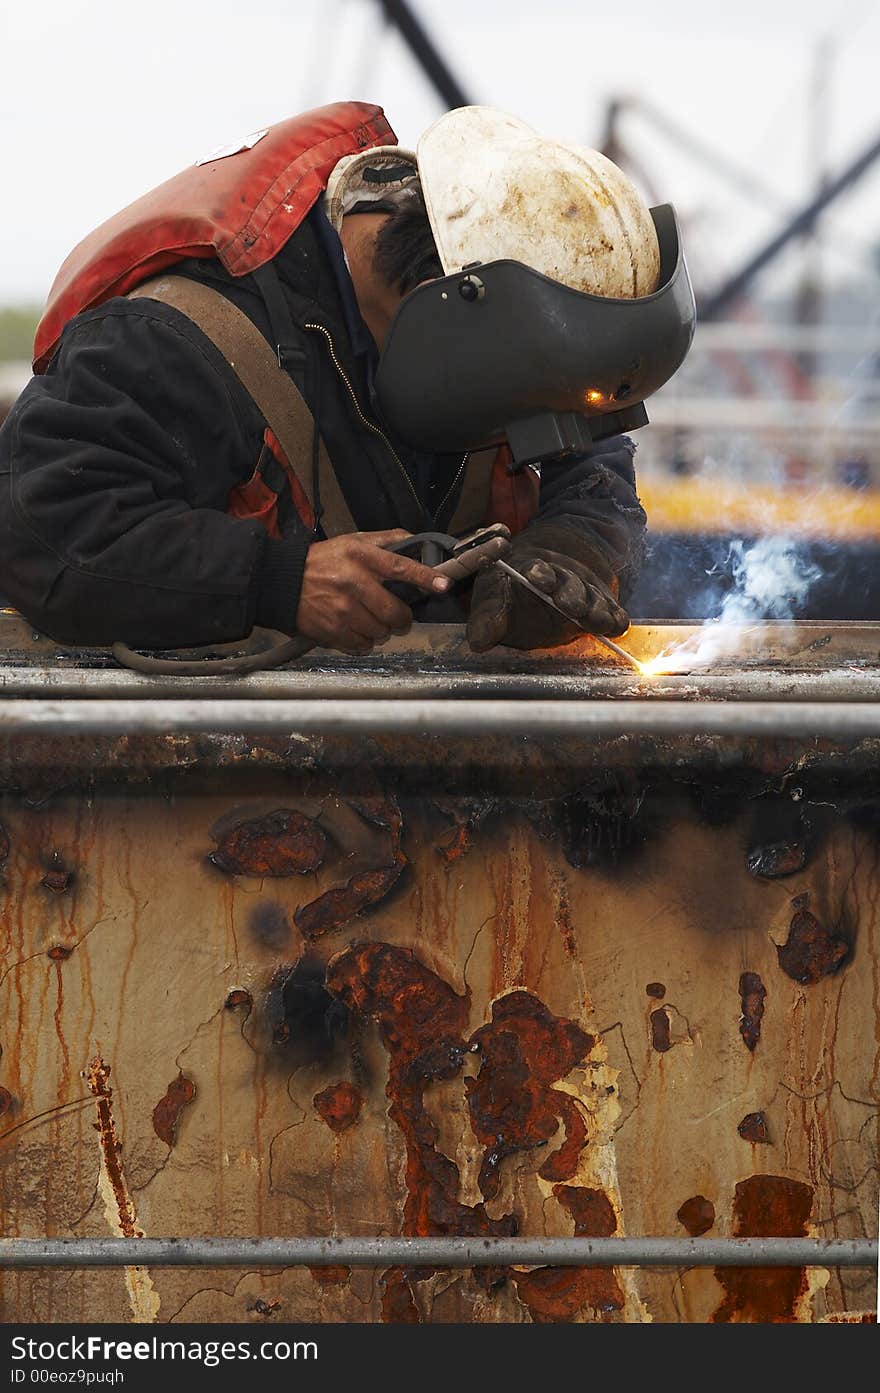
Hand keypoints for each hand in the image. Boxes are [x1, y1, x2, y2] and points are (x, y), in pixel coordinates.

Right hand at [296, 529, 450, 654]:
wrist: (282, 582)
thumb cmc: (320, 561)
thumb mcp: (351, 542)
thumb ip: (385, 541)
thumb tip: (414, 540)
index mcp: (361, 557)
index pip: (400, 567)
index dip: (425, 577)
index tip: (444, 585)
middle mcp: (353, 583)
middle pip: (395, 612)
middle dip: (402, 619)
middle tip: (398, 617)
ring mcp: (343, 610)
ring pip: (381, 632)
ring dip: (382, 630)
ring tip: (369, 620)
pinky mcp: (333, 631)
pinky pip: (364, 645)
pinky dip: (365, 641)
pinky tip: (356, 629)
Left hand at [467, 521, 628, 651]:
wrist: (547, 582)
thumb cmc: (514, 593)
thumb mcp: (494, 598)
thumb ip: (488, 618)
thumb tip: (478, 642)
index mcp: (534, 571)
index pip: (538, 569)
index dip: (539, 573)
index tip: (537, 576)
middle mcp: (564, 581)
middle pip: (571, 584)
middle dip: (570, 593)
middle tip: (568, 603)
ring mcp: (587, 595)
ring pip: (594, 600)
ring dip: (595, 609)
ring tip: (595, 620)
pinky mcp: (604, 610)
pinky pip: (613, 615)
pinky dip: (615, 620)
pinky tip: (615, 627)